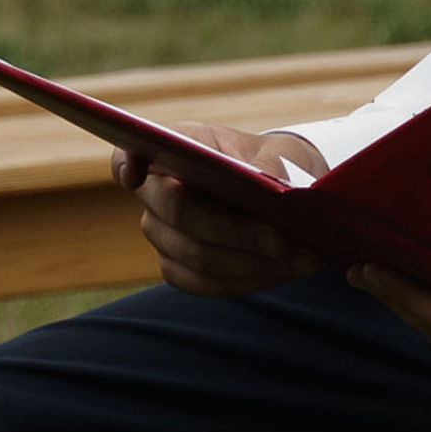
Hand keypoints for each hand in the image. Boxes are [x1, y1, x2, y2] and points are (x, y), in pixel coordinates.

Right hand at [118, 125, 328, 296]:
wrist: (286, 192)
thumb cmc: (278, 163)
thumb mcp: (283, 153)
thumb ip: (272, 168)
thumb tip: (275, 192)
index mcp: (174, 147)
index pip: (128, 153)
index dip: (126, 165)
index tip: (134, 174)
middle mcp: (156, 192)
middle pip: (178, 213)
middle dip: (233, 231)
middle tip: (281, 240)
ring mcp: (163, 234)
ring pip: (195, 257)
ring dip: (253, 263)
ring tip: (304, 259)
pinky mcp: (180, 268)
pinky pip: (206, 283)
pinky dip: (251, 280)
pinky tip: (288, 271)